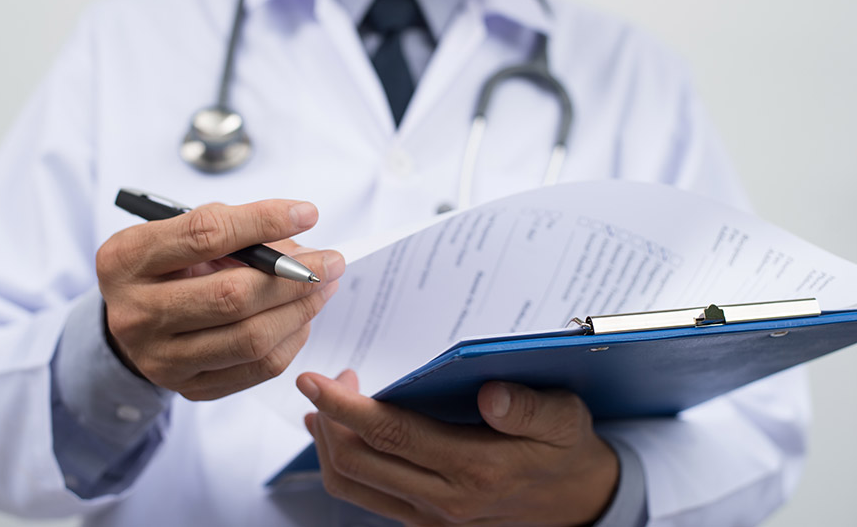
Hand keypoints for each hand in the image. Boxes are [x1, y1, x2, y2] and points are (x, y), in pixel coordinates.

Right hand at [96, 199, 343, 399]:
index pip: (204, 235)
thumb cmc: (168, 265)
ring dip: (301, 309)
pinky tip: (302, 317)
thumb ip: (233, 231)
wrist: (133, 320)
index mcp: (126, 259)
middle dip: (294, 275)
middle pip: (231, 296)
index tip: (307, 214)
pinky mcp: (188, 389)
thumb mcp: (181, 233)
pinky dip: (292, 339)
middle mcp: (135, 314)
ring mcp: (160, 359)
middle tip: (332, 261)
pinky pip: (258, 368)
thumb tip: (302, 247)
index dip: (262, 221)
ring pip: (251, 338)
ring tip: (324, 287)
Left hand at [297, 370, 618, 526]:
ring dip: (329, 441)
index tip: (313, 379)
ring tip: (330, 403)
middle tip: (331, 378)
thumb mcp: (565, 418)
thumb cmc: (565, 451)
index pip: (390, 434)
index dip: (343, 406)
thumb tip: (490, 394)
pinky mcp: (424, 523)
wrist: (578, 503)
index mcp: (475, 469)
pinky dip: (343, 463)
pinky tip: (342, 433)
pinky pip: (367, 495)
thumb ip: (529, 406)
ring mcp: (430, 518)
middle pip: (356, 462)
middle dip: (329, 416)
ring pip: (351, 484)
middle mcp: (444, 501)